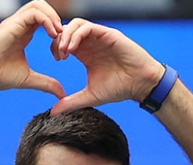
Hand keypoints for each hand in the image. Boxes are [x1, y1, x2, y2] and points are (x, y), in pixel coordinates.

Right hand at [0, 1, 65, 97]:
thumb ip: (45, 83)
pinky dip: (47, 20)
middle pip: (42, 7)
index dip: (56, 31)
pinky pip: (34, 12)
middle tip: (62, 37)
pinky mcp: (12, 23)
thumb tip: (61, 94)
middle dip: (56, 18)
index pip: (44, 20)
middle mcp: (19, 25)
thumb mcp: (28, 79)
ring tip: (58, 34)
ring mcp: (15, 22)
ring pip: (39, 5)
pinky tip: (51, 35)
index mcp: (23, 34)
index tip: (61, 49)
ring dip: (52, 16)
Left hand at [50, 19, 164, 114]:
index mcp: (86, 53)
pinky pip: (88, 27)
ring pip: (76, 24)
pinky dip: (76, 35)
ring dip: (66, 35)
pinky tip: (72, 49)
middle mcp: (92, 43)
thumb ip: (70, 103)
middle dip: (58, 40)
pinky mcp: (109, 34)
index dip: (56, 47)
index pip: (64, 41)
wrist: (140, 84)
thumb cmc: (119, 89)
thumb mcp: (89, 97)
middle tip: (58, 56)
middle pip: (68, 29)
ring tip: (64, 51)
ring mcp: (100, 37)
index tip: (57, 60)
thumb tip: (52, 113)